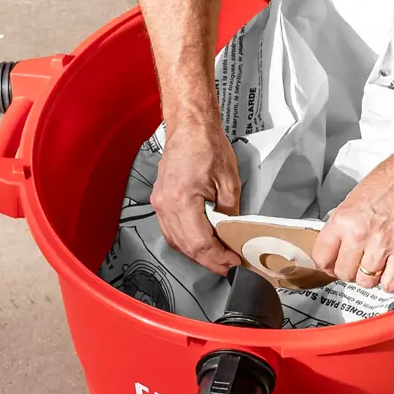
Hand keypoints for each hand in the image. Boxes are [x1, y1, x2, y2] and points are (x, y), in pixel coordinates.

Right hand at [151, 112, 241, 274]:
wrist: (190, 127)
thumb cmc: (207, 145)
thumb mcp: (229, 182)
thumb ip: (231, 213)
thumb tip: (233, 235)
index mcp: (182, 200)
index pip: (200, 242)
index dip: (218, 258)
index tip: (233, 263)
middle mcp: (165, 204)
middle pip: (187, 246)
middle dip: (209, 261)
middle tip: (228, 266)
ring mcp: (159, 203)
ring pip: (176, 242)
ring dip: (197, 254)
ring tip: (218, 258)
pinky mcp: (160, 200)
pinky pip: (171, 230)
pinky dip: (186, 241)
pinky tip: (200, 244)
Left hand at [315, 150, 393, 292]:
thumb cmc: (392, 178)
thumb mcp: (355, 197)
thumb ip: (345, 222)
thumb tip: (338, 242)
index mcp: (343, 219)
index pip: (321, 257)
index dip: (328, 264)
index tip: (334, 264)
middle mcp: (360, 234)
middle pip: (344, 273)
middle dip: (350, 272)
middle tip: (358, 265)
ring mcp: (383, 245)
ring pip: (366, 282)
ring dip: (371, 277)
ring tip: (377, 267)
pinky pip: (392, 283)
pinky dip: (391, 282)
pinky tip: (392, 271)